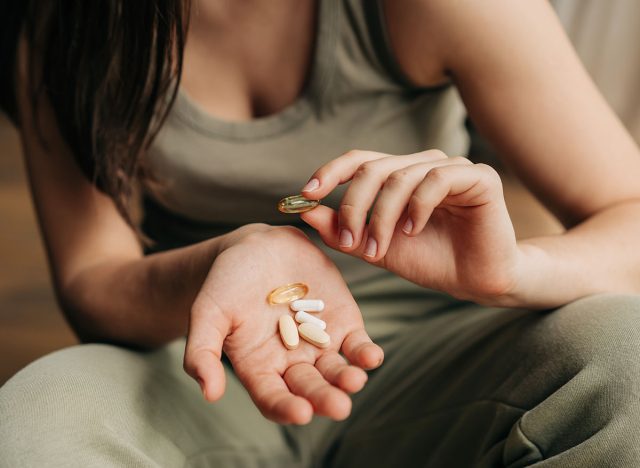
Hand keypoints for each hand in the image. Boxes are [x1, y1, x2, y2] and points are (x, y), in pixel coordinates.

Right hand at [183, 225, 383, 424]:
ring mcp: (320, 343)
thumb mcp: (207, 314)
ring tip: (355, 380)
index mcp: (259, 367)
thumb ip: (202, 352)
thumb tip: (209, 393)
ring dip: (348, 378)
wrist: (257, 248)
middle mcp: (292, 362)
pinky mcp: (343, 322)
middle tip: (338, 405)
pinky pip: (356, 343)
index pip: (273, 397)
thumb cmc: (226, 283)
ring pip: (336, 370)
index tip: (300, 413)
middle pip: (310, 388)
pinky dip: (365, 352)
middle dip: (325, 398)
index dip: (286, 408)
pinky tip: (371, 356)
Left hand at [300, 150, 520, 304]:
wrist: (476, 281)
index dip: (330, 172)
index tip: (306, 194)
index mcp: (399, 175)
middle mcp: (422, 165)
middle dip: (354, 207)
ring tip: (378, 248)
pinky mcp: (478, 178)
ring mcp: (451, 168)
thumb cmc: (429, 260)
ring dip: (381, 216)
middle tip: (350, 243)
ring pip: (400, 176)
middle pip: (373, 169)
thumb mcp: (376, 247)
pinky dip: (417, 206)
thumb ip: (343, 230)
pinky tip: (413, 231)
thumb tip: (305, 211)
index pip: (359, 160)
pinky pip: (437, 179)